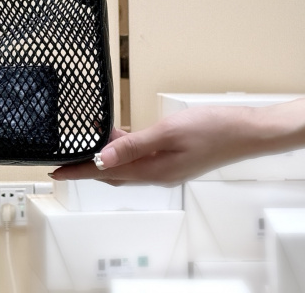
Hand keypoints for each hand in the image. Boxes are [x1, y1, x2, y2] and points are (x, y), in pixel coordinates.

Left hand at [51, 106, 257, 185]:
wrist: (250, 132)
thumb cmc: (214, 129)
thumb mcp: (168, 132)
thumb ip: (133, 145)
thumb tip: (101, 158)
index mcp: (153, 171)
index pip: (105, 173)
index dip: (78, 172)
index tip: (55, 171)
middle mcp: (157, 174)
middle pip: (111, 173)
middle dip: (86, 166)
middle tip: (62, 158)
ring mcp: (166, 168)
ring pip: (125, 165)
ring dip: (104, 155)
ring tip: (84, 140)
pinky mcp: (174, 159)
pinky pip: (140, 157)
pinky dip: (123, 147)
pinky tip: (116, 134)